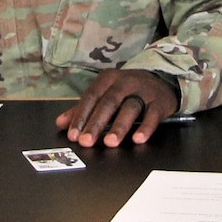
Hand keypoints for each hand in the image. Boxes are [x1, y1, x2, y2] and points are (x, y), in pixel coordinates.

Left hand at [56, 69, 178, 147]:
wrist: (161, 80)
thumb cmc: (127, 90)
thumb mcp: (104, 93)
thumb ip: (83, 108)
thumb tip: (60, 123)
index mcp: (108, 78)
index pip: (91, 97)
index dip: (81, 116)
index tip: (73, 135)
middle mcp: (125, 82)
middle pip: (108, 103)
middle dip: (96, 123)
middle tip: (87, 141)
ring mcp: (144, 91)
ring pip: (130, 108)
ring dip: (119, 126)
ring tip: (110, 142)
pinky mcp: (159, 102)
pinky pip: (152, 115)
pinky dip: (146, 127)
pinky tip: (138, 139)